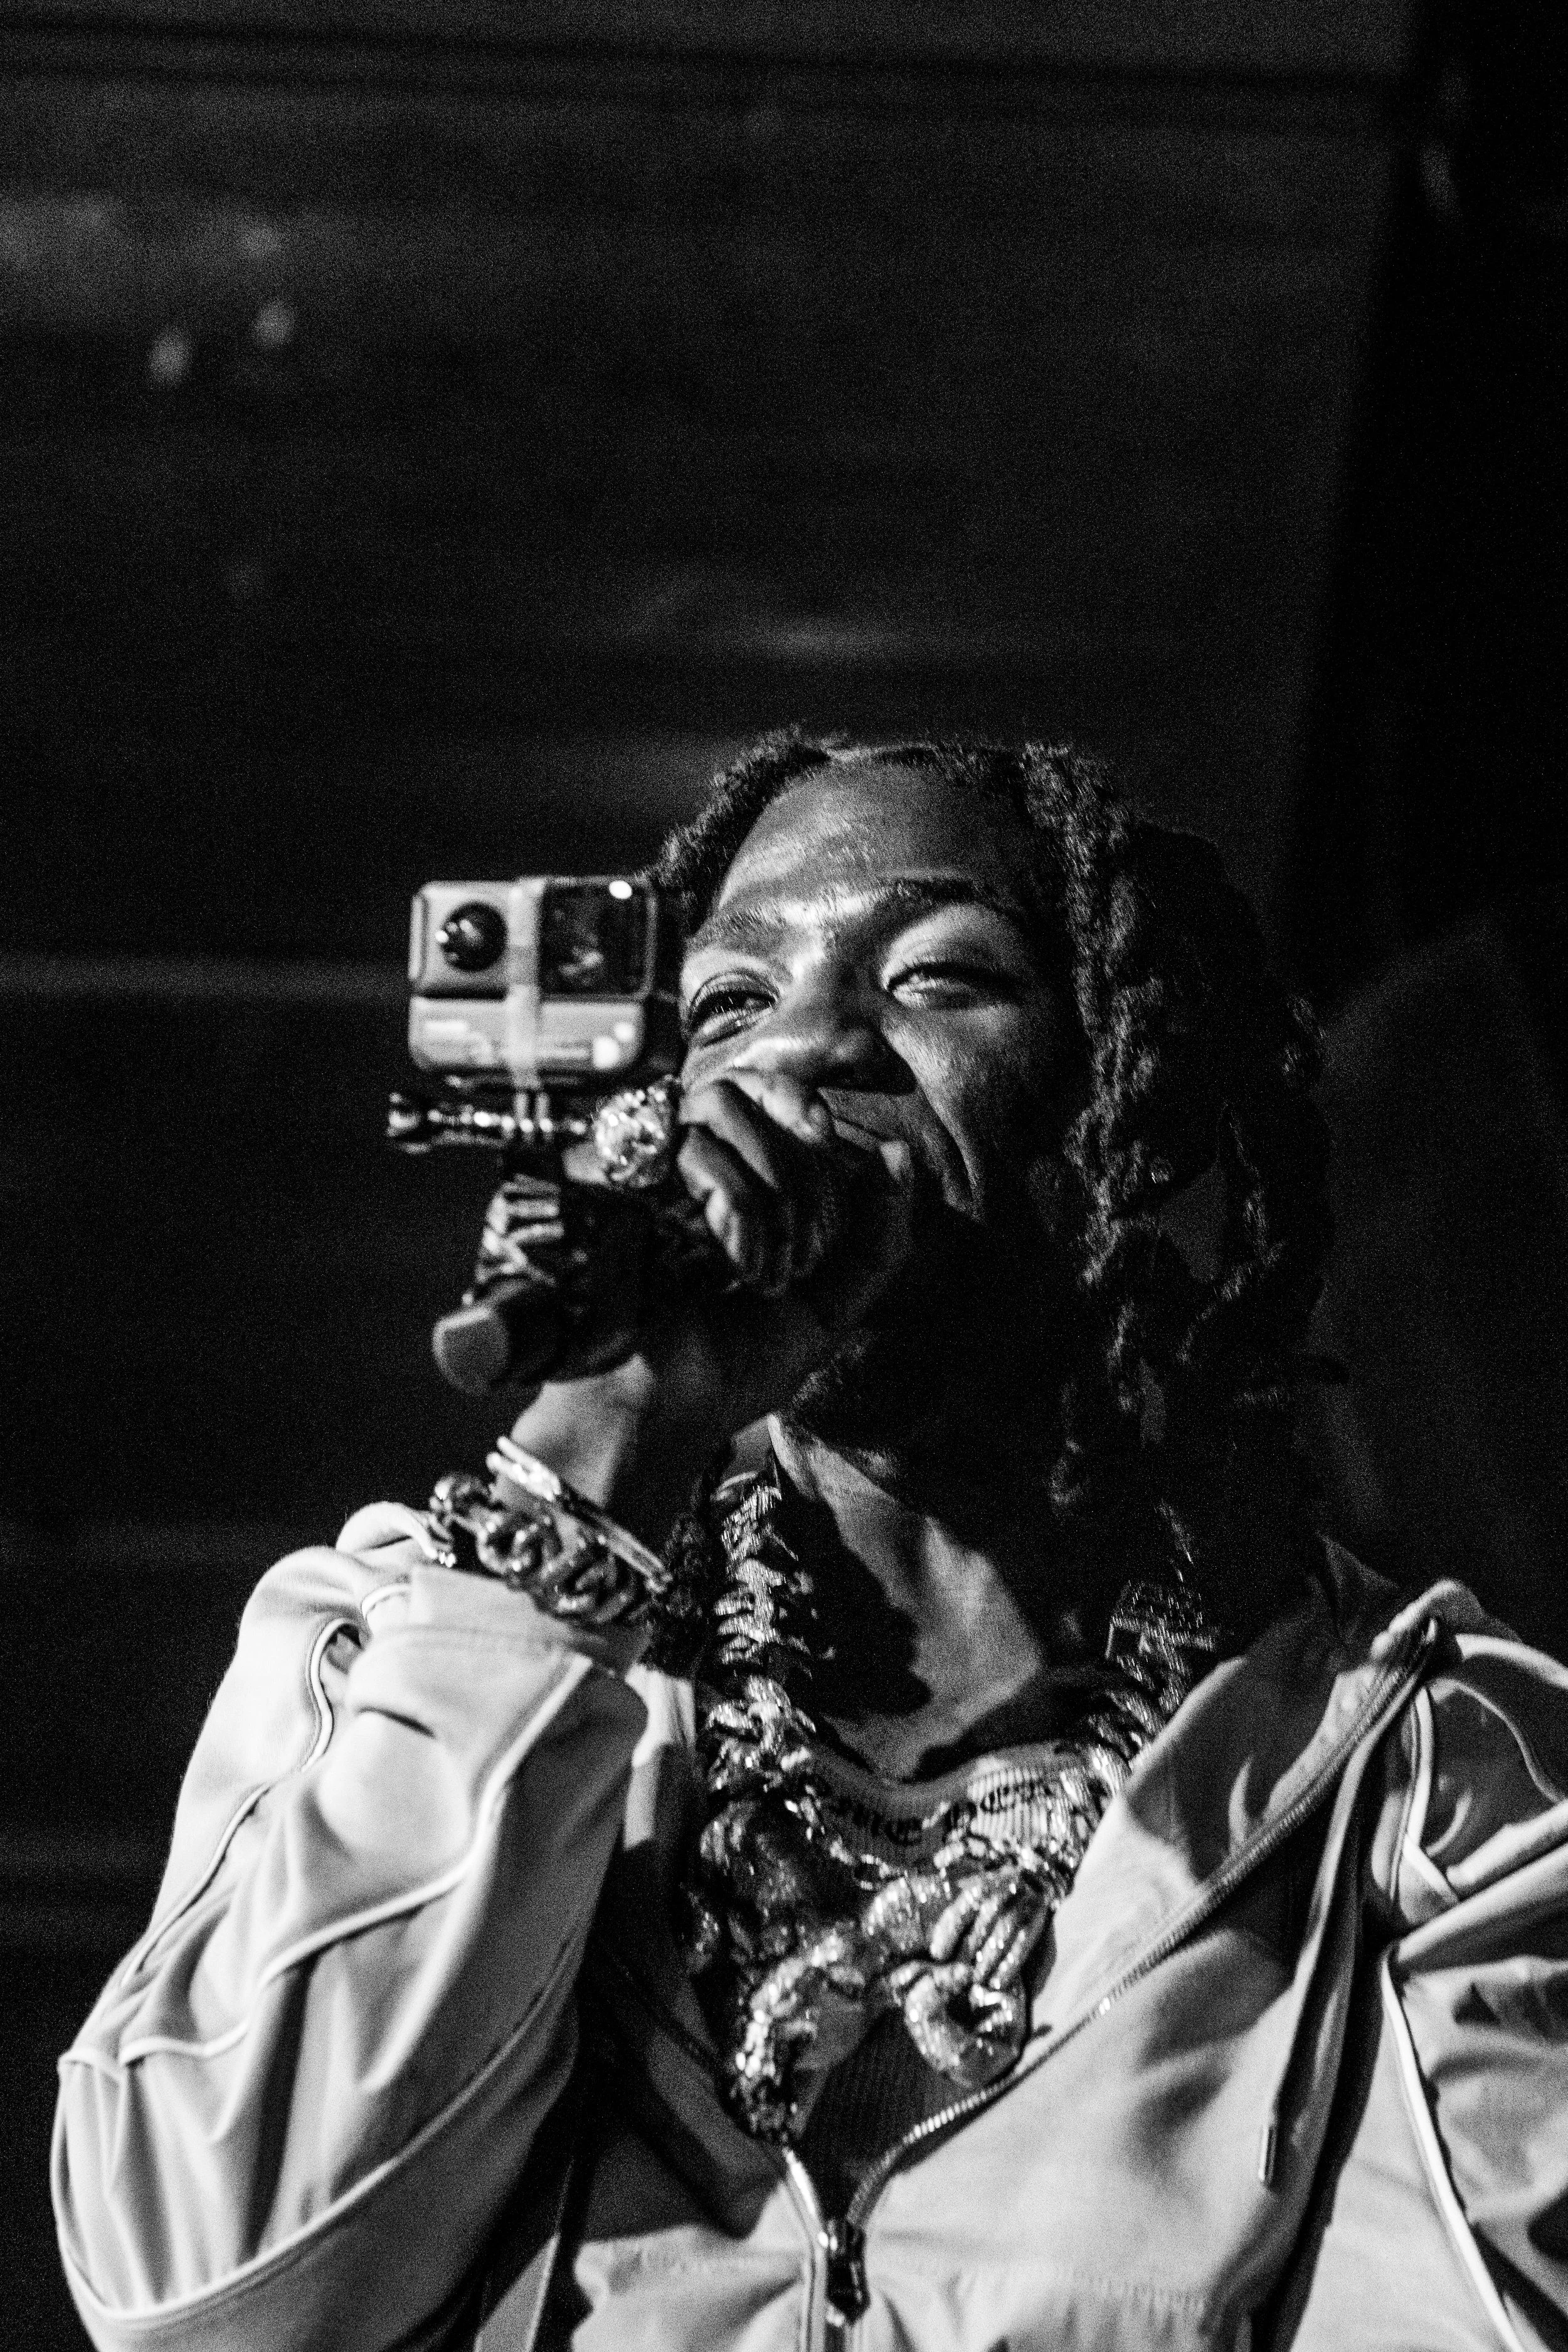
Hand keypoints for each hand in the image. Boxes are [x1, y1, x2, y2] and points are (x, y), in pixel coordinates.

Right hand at [511, 1073, 913, 1540]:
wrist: (657, 1418)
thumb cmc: (731, 1369)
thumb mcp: (828, 1308)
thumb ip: (876, 1239)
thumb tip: (900, 1153)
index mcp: (726, 1182)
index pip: (765, 1093)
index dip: (800, 1102)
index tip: (829, 1139)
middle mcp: (679, 1165)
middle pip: (751, 1094)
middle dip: (802, 1170)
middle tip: (804, 1255)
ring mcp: (643, 1169)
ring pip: (720, 1105)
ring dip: (771, 1183)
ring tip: (767, 1267)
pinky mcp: (614, 1182)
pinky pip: (692, 1151)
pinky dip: (737, 1209)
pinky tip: (731, 1268)